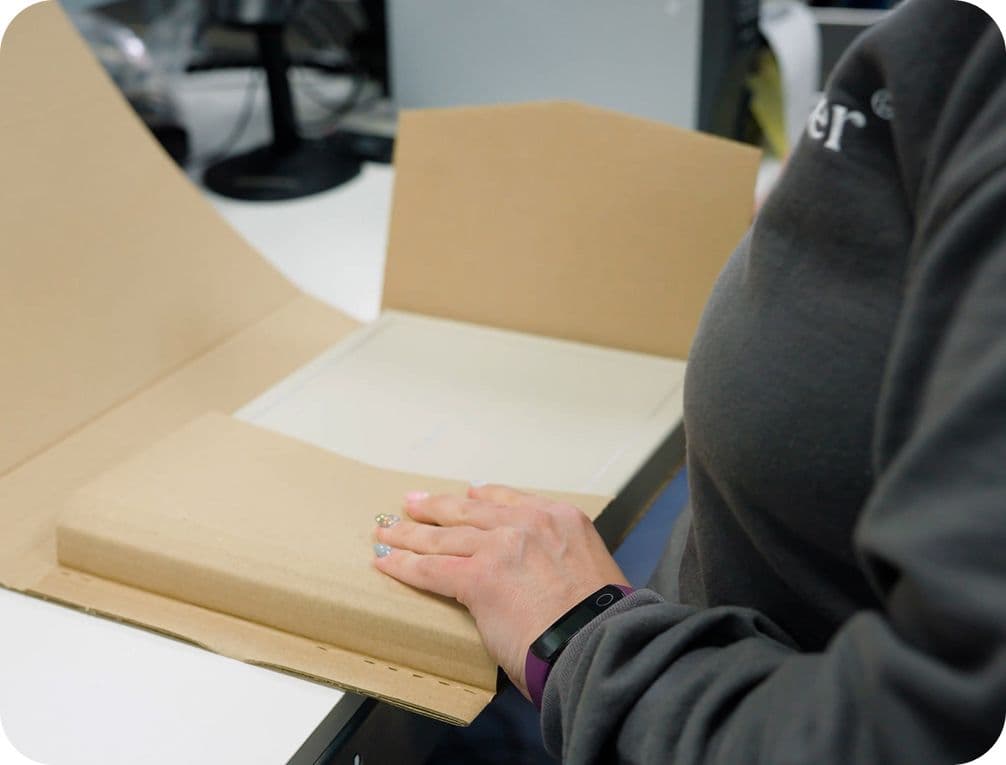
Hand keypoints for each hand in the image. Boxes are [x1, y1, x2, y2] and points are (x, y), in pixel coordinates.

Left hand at [373, 484, 628, 696]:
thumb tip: (542, 580)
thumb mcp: (591, 568)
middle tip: (414, 503)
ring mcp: (500, 546)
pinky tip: (386, 562)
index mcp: (561, 518)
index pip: (509, 499)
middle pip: (469, 511)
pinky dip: (404, 564)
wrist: (599, 641)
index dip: (480, 499)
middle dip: (437, 507)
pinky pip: (430, 568)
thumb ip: (560, 560)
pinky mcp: (477, 577)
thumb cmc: (602, 621)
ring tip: (388, 532)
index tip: (465, 496)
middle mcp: (529, 523)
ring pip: (443, 536)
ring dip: (410, 533)